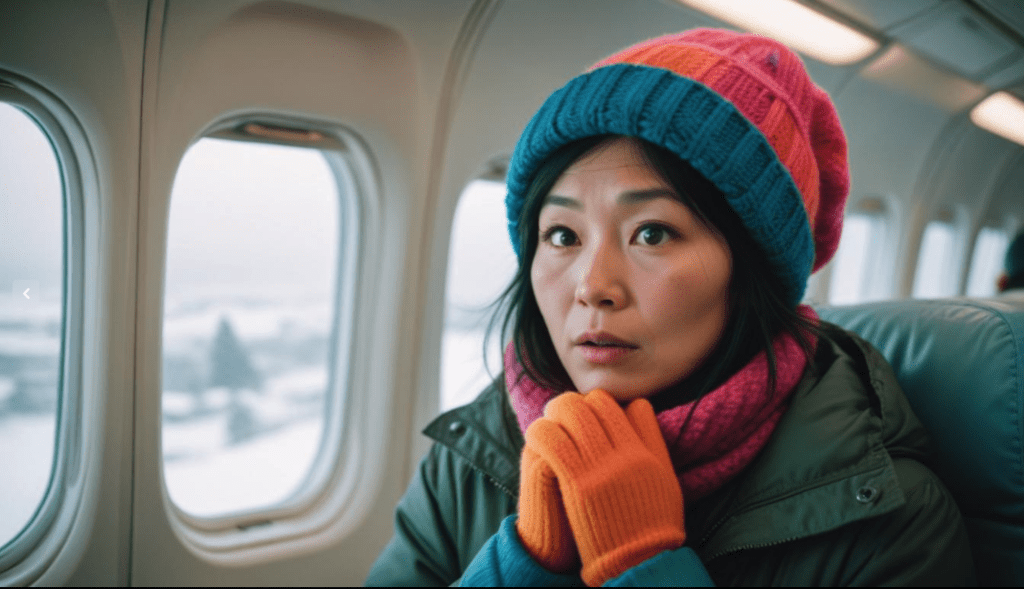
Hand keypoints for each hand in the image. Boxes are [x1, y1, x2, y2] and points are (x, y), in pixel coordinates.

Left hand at [525, 390, 685, 586]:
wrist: (639, 561)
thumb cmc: (652, 523)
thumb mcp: (664, 477)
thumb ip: (653, 439)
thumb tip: (639, 404)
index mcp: (643, 452)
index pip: (614, 406)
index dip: (596, 402)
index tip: (586, 411)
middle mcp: (622, 454)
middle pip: (592, 406)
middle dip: (572, 403)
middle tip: (560, 411)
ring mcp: (600, 468)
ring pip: (571, 416)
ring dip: (554, 412)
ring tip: (547, 420)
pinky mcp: (578, 483)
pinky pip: (553, 442)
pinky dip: (541, 431)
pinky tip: (536, 435)